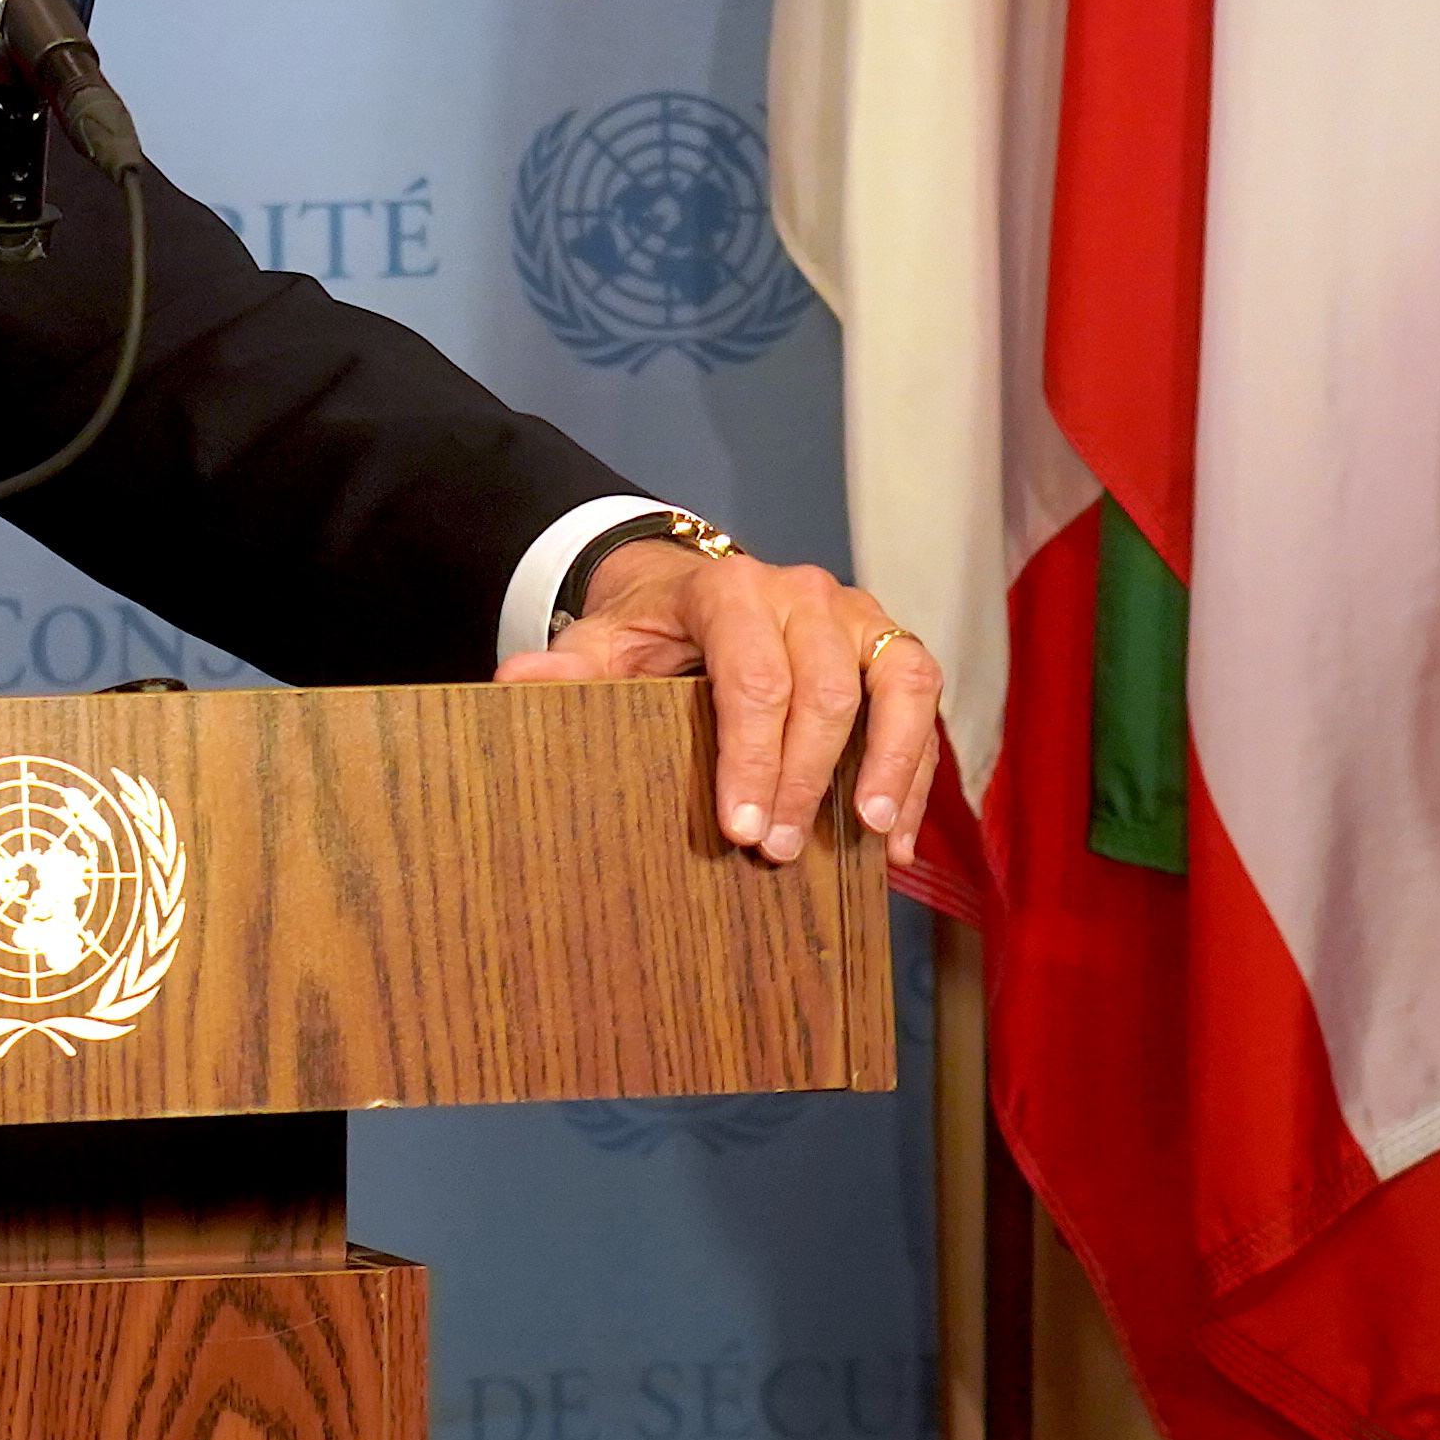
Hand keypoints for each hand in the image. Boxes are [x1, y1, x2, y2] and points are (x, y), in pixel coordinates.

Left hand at [497, 536, 942, 867]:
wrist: (695, 587)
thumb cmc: (650, 629)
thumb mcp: (602, 642)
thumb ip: (567, 667)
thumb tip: (516, 682)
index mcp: (731, 589)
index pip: (754, 678)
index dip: (752, 758)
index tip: (738, 829)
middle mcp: (805, 593)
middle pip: (826, 690)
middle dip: (805, 779)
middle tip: (776, 851)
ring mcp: (856, 615)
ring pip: (899, 681)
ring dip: (891, 763)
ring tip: (871, 836)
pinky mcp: (891, 644)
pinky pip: (923, 703)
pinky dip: (915, 770)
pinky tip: (895, 839)